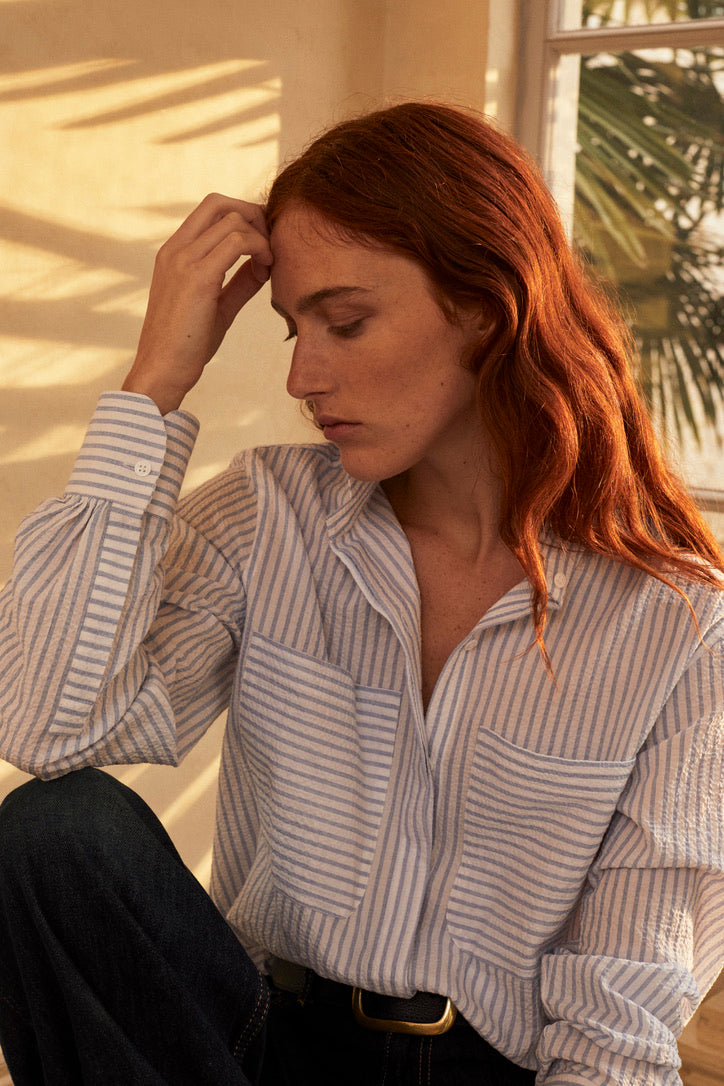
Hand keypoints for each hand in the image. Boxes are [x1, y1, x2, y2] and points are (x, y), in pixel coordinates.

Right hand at [122, 194, 272, 414]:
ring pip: (232, 219)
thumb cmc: (187, 345)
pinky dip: (259, 250)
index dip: (243, 217)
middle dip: (254, 217)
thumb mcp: (216, 306)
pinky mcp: (197, 277)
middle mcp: (175, 249)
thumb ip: (237, 282)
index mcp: (174, 252)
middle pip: (220, 203)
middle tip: (270, 247)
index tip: (262, 245)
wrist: (162, 371)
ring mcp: (183, 260)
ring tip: (269, 265)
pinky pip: (237, 242)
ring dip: (261, 237)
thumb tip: (264, 266)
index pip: (210, 208)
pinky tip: (265, 271)